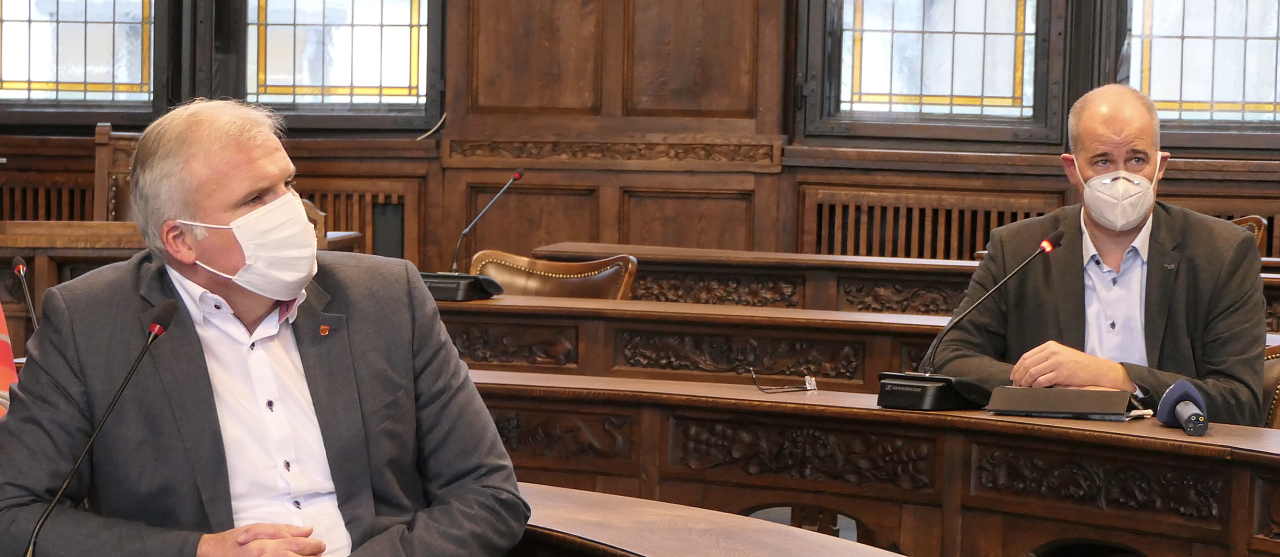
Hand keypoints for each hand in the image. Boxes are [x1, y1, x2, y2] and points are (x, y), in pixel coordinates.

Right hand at [197, 523, 325, 556]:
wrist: (212, 553)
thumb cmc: (235, 541)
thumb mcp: (257, 529)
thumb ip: (283, 529)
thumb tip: (307, 530)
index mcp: (265, 544)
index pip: (295, 544)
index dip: (311, 546)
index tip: (321, 545)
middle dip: (310, 556)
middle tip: (320, 554)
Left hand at [1010, 341, 1133, 391]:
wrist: (1097, 370)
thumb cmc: (1078, 364)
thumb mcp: (1060, 355)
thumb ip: (1045, 358)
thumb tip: (1026, 370)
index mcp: (1049, 346)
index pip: (1026, 356)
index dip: (1017, 367)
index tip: (1013, 376)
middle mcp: (1052, 352)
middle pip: (1027, 365)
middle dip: (1019, 376)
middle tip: (1015, 385)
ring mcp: (1057, 362)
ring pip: (1032, 373)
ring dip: (1025, 383)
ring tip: (1023, 388)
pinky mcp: (1062, 373)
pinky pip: (1042, 381)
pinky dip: (1036, 386)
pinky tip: (1035, 390)